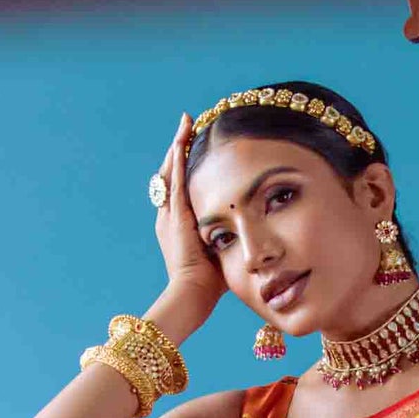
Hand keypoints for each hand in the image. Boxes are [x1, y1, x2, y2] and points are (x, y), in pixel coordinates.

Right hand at [150, 113, 223, 321]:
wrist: (191, 294)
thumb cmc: (209, 283)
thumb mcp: (219, 252)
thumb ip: (229, 237)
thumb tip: (249, 230)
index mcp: (177, 224)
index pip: (180, 188)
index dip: (184, 167)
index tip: (192, 149)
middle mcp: (168, 215)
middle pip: (171, 173)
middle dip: (179, 149)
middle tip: (186, 126)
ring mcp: (169, 213)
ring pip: (171, 170)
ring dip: (178, 145)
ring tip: (185, 123)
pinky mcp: (175, 213)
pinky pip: (175, 178)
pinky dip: (178, 157)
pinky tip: (182, 138)